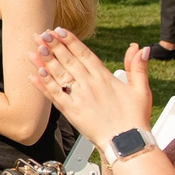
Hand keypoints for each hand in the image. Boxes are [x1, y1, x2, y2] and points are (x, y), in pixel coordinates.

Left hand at [30, 31, 153, 145]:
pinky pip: (54, 96)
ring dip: (44, 62)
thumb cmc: (134, 119)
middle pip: (68, 61)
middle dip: (53, 46)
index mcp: (104, 77)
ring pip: (58, 76)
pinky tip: (34, 75)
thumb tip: (141, 48)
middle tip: (41, 34)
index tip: (59, 30)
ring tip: (34, 49)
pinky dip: (43, 85)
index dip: (70, 41)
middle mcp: (89, 85)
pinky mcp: (71, 112)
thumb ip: (137, 67)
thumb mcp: (141, 90)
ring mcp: (79, 99)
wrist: (126, 144)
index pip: (84, 54)